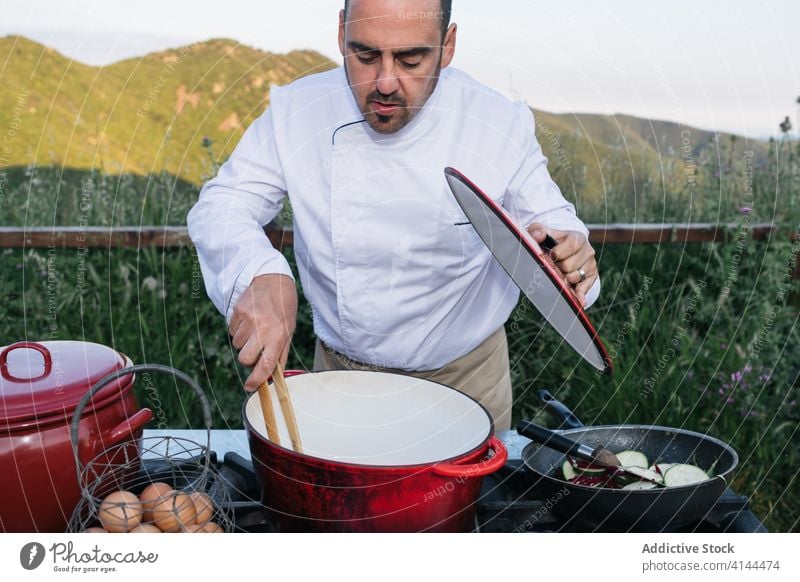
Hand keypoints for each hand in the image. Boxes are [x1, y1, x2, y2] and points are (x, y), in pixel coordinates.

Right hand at [229, 274, 297, 391]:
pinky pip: (231, 331)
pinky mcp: (237, 311)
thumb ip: (280, 354)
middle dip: (247, 359)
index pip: (266, 365)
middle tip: (255, 349)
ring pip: (236, 345)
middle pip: (244, 358)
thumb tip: (273, 376)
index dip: (256, 380)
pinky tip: (248, 320)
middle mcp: (263, 328)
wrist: (273, 280)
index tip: (250, 386)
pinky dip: (238, 329)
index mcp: (278, 335)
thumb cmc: (283, 309)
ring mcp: (249, 319)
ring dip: (243, 342)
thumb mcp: (288, 331)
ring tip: (254, 328)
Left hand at [527, 222, 596, 306]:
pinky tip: (579, 302)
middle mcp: (587, 251)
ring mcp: (590, 264)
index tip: (548, 255)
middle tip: (551, 266)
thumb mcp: (542, 232)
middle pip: (568, 266)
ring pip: (574, 278)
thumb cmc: (551, 241)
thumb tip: (538, 236)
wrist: (563, 249)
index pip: (568, 248)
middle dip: (557, 268)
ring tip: (557, 273)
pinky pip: (585, 288)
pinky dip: (580, 295)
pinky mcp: (591, 276)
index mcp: (577, 238)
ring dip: (562, 278)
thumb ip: (537, 230)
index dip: (555, 254)